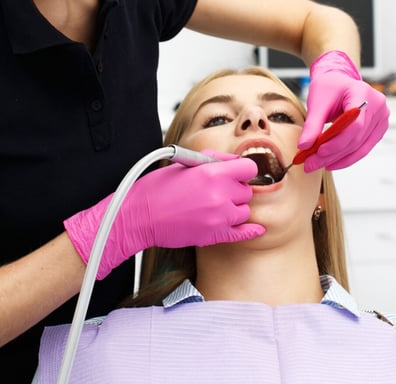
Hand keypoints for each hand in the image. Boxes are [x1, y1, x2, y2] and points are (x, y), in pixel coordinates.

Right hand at [63, 151, 263, 279]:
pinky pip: (243, 233)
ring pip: (244, 211)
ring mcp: (219, 217)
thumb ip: (214, 159)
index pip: (250, 168)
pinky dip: (250, 230)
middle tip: (218, 191)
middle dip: (235, 190)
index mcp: (213, 173)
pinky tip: (255, 228)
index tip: (237, 173)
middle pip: (247, 191)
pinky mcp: (214, 235)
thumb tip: (234, 160)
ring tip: (215, 206)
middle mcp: (220, 195)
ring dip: (234, 208)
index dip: (243, 170)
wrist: (139, 216)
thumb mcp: (185, 163)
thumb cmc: (158, 188)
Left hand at [299, 50, 389, 171]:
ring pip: (360, 147)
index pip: (355, 125)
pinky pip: (363, 148)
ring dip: (338, 159)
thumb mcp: (317, 102)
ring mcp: (382, 118)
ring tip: (317, 165)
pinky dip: (347, 157)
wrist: (339, 81)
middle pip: (356, 138)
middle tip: (310, 164)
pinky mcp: (379, 128)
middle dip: (332, 154)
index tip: (318, 152)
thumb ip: (312, 125)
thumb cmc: (329, 88)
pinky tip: (331, 162)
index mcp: (363, 93)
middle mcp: (378, 105)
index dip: (337, 142)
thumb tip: (304, 146)